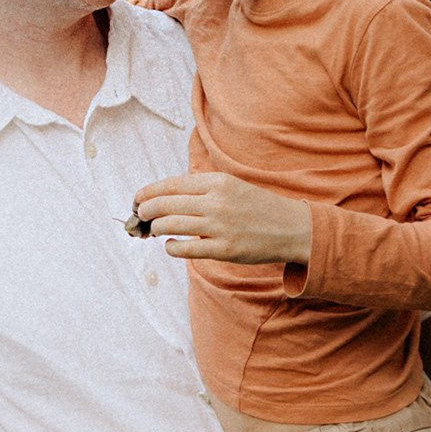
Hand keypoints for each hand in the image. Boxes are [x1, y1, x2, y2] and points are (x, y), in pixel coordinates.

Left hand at [132, 172, 311, 265]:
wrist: (292, 228)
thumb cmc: (259, 208)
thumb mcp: (232, 186)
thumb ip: (203, 189)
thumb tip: (167, 197)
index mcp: (217, 182)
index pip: (171, 184)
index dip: (148, 193)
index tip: (138, 199)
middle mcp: (216, 201)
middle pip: (165, 204)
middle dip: (146, 211)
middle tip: (141, 217)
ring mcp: (219, 226)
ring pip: (170, 225)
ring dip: (155, 229)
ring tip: (153, 231)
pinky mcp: (224, 249)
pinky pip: (185, 249)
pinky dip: (171, 247)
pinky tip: (170, 245)